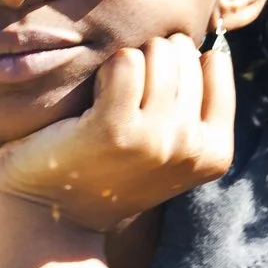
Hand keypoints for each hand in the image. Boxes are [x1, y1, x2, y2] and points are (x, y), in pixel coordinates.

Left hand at [0, 30, 233, 233]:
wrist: (52, 218)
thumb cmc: (107, 171)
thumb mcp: (170, 149)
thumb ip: (195, 107)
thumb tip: (210, 50)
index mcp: (214, 153)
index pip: (214, 64)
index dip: (178, 63)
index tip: (152, 95)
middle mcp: (191, 148)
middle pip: (183, 53)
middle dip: (152, 60)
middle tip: (125, 97)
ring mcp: (156, 139)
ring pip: (157, 53)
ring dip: (127, 62)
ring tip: (110, 99)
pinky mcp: (115, 129)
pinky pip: (124, 62)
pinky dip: (106, 69)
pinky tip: (93, 100)